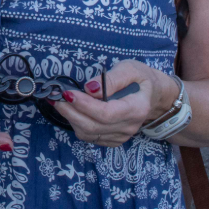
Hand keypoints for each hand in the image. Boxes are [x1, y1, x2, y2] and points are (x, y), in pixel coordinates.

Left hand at [48, 61, 180, 146]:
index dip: (84, 105)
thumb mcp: (130, 69)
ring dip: (70, 119)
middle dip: (71, 112)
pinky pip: (90, 137)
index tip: (68, 93)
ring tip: (59, 101)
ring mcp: (121, 136)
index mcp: (136, 109)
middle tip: (55, 97)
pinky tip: (71, 111)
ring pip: (89, 134)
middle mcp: (129, 126)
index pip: (106, 113)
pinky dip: (77, 125)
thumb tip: (89, 89)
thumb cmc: (141, 79)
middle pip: (94, 126)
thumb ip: (111, 79)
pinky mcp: (113, 139)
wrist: (153, 95)